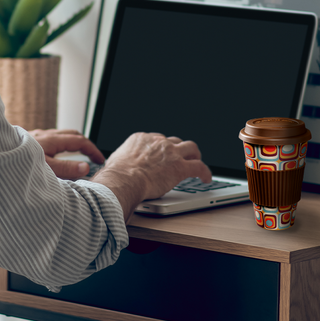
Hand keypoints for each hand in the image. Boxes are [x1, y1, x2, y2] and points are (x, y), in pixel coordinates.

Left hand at [30, 129, 105, 179]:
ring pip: (60, 137)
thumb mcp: (45, 168)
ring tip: (76, 158)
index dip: (92, 150)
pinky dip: (59, 147)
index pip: (79, 141)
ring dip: (71, 145)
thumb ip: (66, 168)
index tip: (100, 160)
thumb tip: (85, 167)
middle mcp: (45, 135)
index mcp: (51, 140)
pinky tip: (55, 158)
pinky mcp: (27, 142)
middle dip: (85, 145)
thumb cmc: (17, 163)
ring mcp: (36, 137)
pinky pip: (49, 141)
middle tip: (93, 157)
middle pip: (72, 135)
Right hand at [92, 132, 210, 219]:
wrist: (123, 181)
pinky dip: (205, 172)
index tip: (162, 155)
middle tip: (180, 157)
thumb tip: (113, 172)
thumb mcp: (115, 162)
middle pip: (174, 141)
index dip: (161, 149)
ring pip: (191, 148)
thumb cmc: (115, 176)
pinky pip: (199, 167)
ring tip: (196, 162)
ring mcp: (171, 153)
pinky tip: (206, 178)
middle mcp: (157, 142)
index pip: (156, 140)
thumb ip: (121, 163)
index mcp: (141, 139)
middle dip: (178, 149)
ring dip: (195, 155)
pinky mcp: (180, 167)